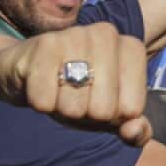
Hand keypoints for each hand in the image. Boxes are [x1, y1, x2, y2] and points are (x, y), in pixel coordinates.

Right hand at [0, 22, 151, 145]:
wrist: (29, 73)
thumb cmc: (79, 94)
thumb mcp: (111, 116)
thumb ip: (136, 130)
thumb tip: (134, 131)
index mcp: (132, 48)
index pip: (133, 109)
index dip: (114, 117)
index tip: (102, 100)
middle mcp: (107, 34)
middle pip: (104, 110)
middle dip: (86, 114)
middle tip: (77, 96)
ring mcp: (75, 35)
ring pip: (74, 107)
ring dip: (63, 109)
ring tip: (59, 90)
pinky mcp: (44, 45)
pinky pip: (45, 101)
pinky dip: (41, 103)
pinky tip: (41, 85)